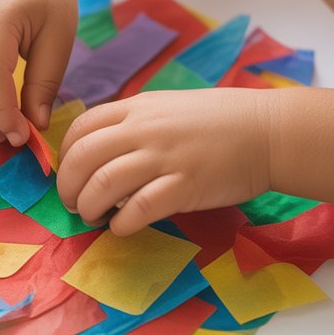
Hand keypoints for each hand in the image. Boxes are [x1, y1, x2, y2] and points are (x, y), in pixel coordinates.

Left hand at [56, 90, 272, 234]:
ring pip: (103, 184)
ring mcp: (164, 157)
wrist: (267, 131)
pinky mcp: (184, 186)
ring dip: (89, 208)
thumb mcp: (168, 108)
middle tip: (74, 205)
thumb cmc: (220, 121)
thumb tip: (102, 152)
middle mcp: (144, 129)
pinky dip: (121, 224)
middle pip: (83, 158)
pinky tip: (123, 227)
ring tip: (95, 218)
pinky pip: (137, 209)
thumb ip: (135, 124)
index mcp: (137, 107)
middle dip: (68, 188)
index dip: (65, 157)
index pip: (80, 127)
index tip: (71, 175)